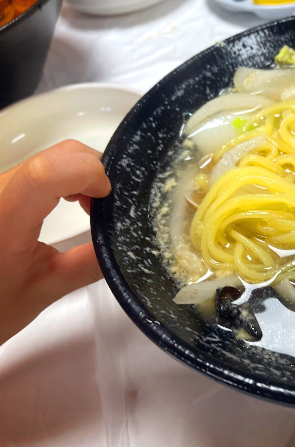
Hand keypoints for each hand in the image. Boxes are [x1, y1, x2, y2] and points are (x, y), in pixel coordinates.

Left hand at [0, 140, 110, 344]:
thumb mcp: (45, 290)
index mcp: (6, 219)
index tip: (107, 198)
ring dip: (82, 173)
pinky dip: (67, 176)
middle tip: (105, 206)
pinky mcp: (1, 186)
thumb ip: (88, 265)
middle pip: (56, 155)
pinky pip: (41, 165)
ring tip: (91, 207)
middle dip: (93, 171)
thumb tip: (130, 245)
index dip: (87, 173)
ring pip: (52, 156)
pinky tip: (73, 201)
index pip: (46, 173)